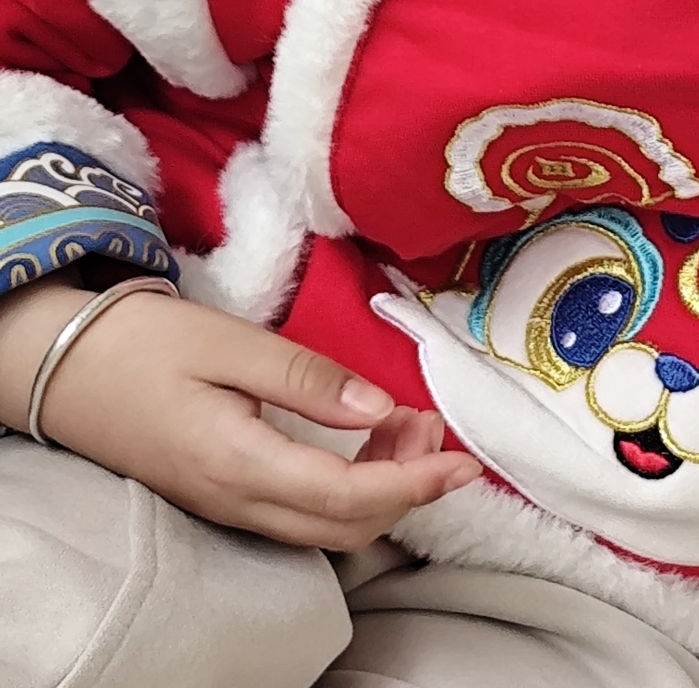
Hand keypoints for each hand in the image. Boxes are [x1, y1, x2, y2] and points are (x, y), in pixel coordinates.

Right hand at [0, 275, 479, 548]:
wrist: (62, 365)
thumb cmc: (142, 345)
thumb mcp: (228, 344)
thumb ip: (306, 378)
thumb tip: (379, 409)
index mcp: (240, 464)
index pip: (348, 497)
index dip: (414, 484)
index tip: (463, 460)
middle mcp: (236, 501)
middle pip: (345, 526)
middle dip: (407, 487)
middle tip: (437, 428)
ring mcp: (227, 506)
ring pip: (324, 526)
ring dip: (380, 487)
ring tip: (408, 424)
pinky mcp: (222, 494)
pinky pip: (299, 512)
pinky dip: (347, 485)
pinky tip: (362, 437)